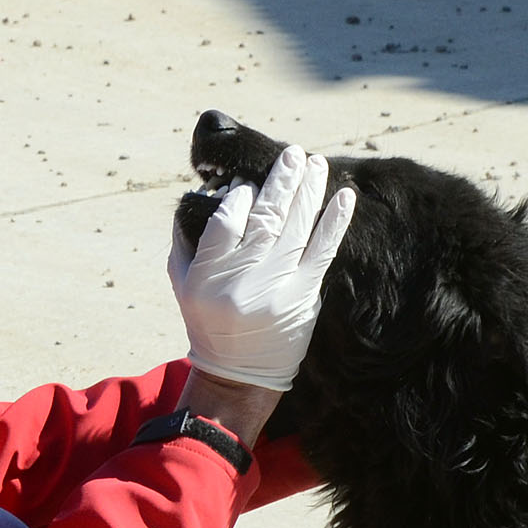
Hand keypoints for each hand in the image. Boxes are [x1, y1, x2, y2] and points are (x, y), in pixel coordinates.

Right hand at [169, 145, 354, 390]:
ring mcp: (276, 289)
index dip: (239, 195)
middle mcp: (240, 281)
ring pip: (296, 228)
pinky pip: (322, 251)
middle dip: (281, 181)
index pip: (225, 222)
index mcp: (206, 276)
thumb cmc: (208, 320)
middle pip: (265, 219)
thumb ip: (187, 238)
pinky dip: (335, 221)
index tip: (248, 178)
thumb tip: (205, 191)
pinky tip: (345, 196)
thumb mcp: (183, 283)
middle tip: (293, 153)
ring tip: (315, 162)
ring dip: (309, 191)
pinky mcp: (304, 297)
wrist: (238, 373)